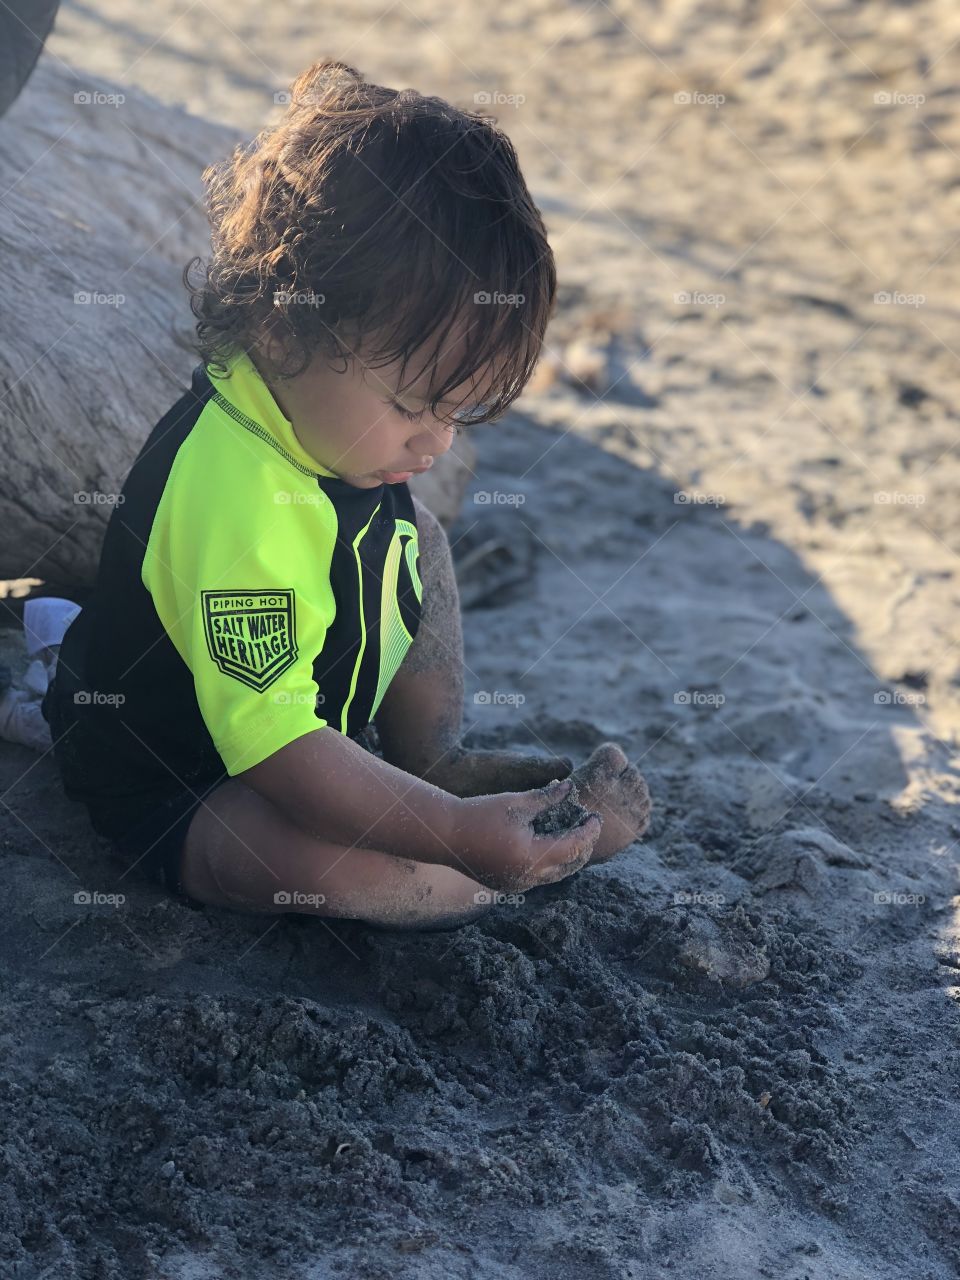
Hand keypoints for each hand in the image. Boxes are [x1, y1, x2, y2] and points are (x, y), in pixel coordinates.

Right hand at [449, 777, 601, 892]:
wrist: (444, 834)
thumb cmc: (479, 813)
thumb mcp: (516, 802)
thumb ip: (547, 797)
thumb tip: (570, 787)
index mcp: (531, 857)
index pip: (573, 847)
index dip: (588, 832)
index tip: (596, 817)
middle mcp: (526, 878)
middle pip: (568, 866)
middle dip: (582, 846)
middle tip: (588, 826)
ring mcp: (515, 885)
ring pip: (554, 874)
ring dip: (566, 856)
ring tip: (571, 833)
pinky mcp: (505, 885)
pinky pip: (537, 877)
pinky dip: (548, 861)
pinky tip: (548, 843)